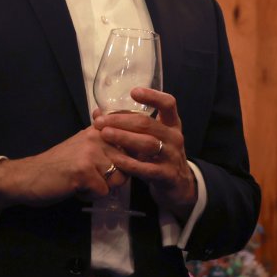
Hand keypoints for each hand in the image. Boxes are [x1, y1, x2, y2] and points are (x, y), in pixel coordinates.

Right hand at [0, 126, 125, 212]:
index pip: (133, 140)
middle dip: (115, 177)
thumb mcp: (84, 146)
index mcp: (100, 129)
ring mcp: (91, 153)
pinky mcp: (84, 171)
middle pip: (129, 163)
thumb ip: (108, 142)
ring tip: (83, 182)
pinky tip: (75, 189)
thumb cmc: (59, 164)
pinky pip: (103, 192)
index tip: (117, 164)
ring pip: (118, 179)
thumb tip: (138, 140)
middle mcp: (98, 136)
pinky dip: (90, 196)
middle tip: (93, 177)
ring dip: (102, 187)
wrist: (27, 177)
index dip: (131, 157)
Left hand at [94, 87, 196, 219]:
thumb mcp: (153, 138)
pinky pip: (146, 168)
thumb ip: (132, 126)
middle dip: (122, 120)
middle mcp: (174, 137)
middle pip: (148, 124)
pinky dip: (129, 163)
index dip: (152, 96)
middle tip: (100, 121)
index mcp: (172, 124)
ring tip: (104, 135)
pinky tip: (115, 159)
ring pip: (147, 144)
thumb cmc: (160, 156)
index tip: (133, 92)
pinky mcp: (167, 175)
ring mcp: (172, 156)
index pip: (168, 104)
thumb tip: (98, 112)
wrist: (178, 185)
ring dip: (124, 138)